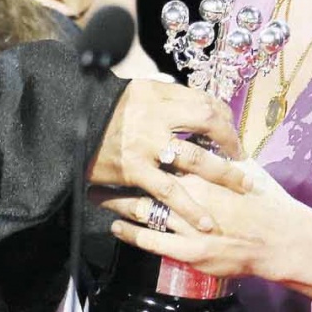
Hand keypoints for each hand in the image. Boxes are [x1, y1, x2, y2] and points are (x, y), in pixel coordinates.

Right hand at [89, 81, 244, 230]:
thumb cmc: (106, 108)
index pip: (204, 104)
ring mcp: (146, 146)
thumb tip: (200, 106)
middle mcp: (156, 118)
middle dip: (231, 144)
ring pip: (194, 160)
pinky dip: (188, 207)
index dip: (224, 119)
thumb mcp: (138, 91)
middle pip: (206, 127)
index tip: (231, 132)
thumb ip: (168, 98)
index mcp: (158, 97)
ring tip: (241, 187)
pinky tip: (204, 221)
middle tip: (244, 159)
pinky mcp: (135, 171)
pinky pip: (167, 191)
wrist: (67, 123)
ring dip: (222, 175)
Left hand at [93, 156, 301, 281]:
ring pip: (143, 208)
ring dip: (117, 201)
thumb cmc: (265, 203)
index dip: (142, 145)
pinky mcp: (189, 251)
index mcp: (205, 172)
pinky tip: (115, 227)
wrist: (280, 240)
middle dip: (121, 171)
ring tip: (97, 194)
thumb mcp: (246, 170)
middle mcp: (193, 195)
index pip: (166, 152)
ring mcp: (189, 225)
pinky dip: (129, 233)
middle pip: (147, 177)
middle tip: (99, 164)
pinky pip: (151, 241)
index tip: (121, 136)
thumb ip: (224, 152)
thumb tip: (212, 132)